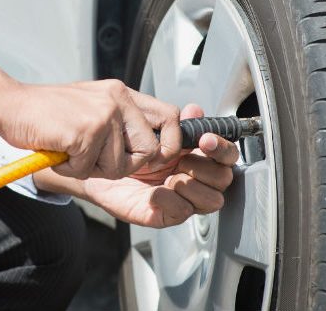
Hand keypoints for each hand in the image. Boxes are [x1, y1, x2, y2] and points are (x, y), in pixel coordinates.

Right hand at [0, 80, 180, 179]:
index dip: (168, 145)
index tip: (152, 159)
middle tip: (96, 160)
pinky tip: (58, 151)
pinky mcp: (85, 131)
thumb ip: (119, 121)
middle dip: (125, 166)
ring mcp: (102, 115)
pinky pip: (88, 169)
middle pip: (149, 150)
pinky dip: (69, 168)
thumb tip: (151, 149)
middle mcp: (117, 100)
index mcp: (121, 93)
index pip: (170, 117)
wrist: (10, 105)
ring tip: (71, 151)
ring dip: (91, 169)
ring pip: (118, 166)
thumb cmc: (46, 112)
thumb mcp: (92, 106)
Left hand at [79, 104, 239, 227]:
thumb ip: (176, 120)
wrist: (99, 164)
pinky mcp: (167, 214)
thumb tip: (195, 110)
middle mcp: (195, 178)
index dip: (222, 148)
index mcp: (197, 155)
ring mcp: (183, 198)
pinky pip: (183, 212)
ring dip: (192, 185)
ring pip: (212, 200)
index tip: (205, 139)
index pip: (227, 155)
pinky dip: (171, 200)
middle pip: (223, 178)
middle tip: (182, 159)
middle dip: (205, 167)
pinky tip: (155, 192)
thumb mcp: (151, 128)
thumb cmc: (126, 148)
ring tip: (170, 176)